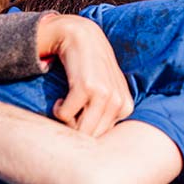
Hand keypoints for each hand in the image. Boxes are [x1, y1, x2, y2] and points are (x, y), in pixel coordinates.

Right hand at [37, 14, 132, 136]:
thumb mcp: (107, 89)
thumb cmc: (90, 67)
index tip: (78, 120)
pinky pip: (65, 115)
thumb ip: (107, 113)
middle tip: (68, 116)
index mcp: (125, 106)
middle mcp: (118, 102)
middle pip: (93, 137)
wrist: (80, 36)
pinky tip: (59, 98)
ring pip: (80, 130)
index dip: (87, 133)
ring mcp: (104, 95)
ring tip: (65, 106)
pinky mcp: (87, 88)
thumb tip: (96, 147)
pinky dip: (58, 110)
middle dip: (75, 130)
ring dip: (65, 122)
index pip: (105, 138)